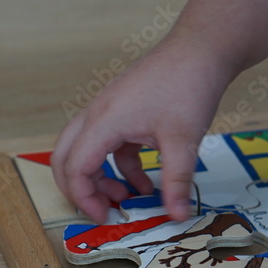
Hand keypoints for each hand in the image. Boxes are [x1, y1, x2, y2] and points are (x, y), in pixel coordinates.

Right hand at [52, 35, 234, 222]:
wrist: (201, 49)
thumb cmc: (188, 86)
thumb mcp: (183, 141)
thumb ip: (176, 182)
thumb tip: (176, 216)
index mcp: (104, 121)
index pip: (75, 168)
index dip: (84, 198)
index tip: (106, 218)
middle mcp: (98, 114)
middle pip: (66, 157)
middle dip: (78, 189)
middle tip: (101, 212)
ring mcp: (109, 110)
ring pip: (86, 150)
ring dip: (100, 178)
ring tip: (127, 199)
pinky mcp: (124, 109)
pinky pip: (110, 144)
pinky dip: (121, 166)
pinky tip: (146, 182)